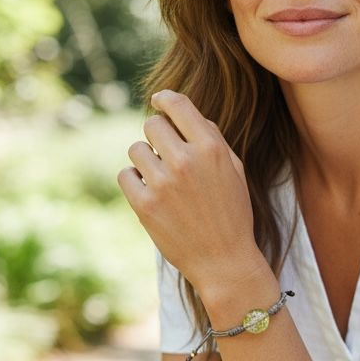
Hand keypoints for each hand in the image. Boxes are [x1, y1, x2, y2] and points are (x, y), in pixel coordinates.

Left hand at [118, 90, 261, 292]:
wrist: (224, 261)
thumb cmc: (232, 214)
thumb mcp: (234, 171)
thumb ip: (212, 139)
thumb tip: (185, 114)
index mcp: (211, 149)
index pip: (178, 105)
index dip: (165, 99)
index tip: (159, 100)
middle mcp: (186, 161)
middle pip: (152, 124)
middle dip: (157, 135)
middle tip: (166, 153)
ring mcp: (162, 183)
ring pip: (136, 149)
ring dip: (145, 160)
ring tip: (161, 179)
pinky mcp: (144, 205)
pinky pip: (125, 175)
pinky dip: (134, 181)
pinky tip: (150, 193)